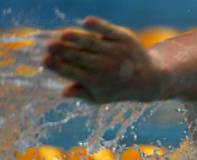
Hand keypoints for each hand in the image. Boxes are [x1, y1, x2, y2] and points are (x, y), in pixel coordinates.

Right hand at [44, 16, 164, 103]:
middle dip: (62, 52)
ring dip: (75, 39)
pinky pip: (109, 31)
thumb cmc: (119, 88)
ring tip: (62, 35)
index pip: (72, 73)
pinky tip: (85, 22)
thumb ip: (82, 93)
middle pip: (79, 57)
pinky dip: (98, 26)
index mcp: (97, 82)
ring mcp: (116, 52)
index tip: (44, 61)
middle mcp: (107, 67)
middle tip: (49, 46)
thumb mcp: (101, 97)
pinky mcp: (125, 39)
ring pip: (91, 43)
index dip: (57, 67)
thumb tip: (62, 93)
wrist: (149, 79)